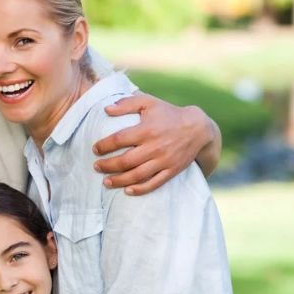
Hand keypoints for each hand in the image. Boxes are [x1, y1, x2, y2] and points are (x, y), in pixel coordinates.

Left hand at [93, 95, 213, 194]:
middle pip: (125, 161)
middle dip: (107, 166)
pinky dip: (140, 189)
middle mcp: (155, 147)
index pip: (119, 139)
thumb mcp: (149, 102)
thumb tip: (106, 109)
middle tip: (96, 167)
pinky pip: (154, 183)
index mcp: (147, 129)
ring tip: (106, 182)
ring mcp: (164, 161)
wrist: (198, 128)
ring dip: (119, 180)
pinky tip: (127, 191)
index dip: (104, 146)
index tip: (95, 149)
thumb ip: (127, 104)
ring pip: (137, 175)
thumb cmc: (168, 114)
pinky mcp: (171, 171)